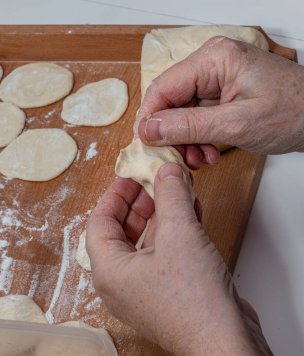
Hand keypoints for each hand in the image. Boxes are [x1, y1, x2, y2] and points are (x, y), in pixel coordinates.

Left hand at [86, 163, 283, 355]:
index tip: (130, 176)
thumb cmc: (193, 298)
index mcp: (109, 270)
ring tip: (174, 193)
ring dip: (160, 215)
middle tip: (153, 182)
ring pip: (145, 242)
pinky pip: (162, 254)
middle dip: (139, 203)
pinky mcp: (166, 292)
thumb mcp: (179, 233)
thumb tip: (167, 171)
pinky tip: (190, 214)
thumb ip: (171, 196)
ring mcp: (144, 290)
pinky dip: (173, 232)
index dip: (115, 194)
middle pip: (121, 231)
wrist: (224, 341)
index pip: (99, 222)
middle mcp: (121, 283)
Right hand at [135, 36, 303, 164]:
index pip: (163, 88)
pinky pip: (198, 117)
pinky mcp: (223, 94)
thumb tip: (148, 130)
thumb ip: (187, 127)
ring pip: (182, 113)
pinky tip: (208, 153)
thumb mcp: (235, 125)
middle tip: (178, 159)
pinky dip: (198, 138)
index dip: (149, 119)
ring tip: (200, 159)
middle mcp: (211, 65)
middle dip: (172, 135)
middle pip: (171, 102)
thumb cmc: (294, 111)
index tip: (145, 146)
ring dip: (186, 140)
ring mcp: (217, 80)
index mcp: (213, 59)